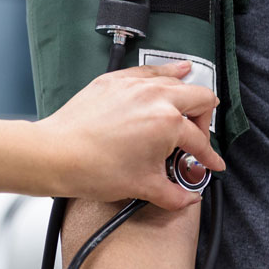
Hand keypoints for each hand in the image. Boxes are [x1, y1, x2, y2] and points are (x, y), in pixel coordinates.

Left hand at [35, 61, 223, 209]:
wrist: (56, 154)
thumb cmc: (93, 167)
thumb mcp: (142, 186)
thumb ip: (174, 195)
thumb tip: (187, 198)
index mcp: (167, 123)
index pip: (200, 141)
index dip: (209, 157)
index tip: (211, 163)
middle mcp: (155, 97)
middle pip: (200, 98)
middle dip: (205, 120)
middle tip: (198, 138)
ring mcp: (134, 85)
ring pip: (176, 79)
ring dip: (188, 94)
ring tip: (192, 106)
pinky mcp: (115, 80)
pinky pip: (149, 71)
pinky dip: (166, 72)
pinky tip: (174, 72)